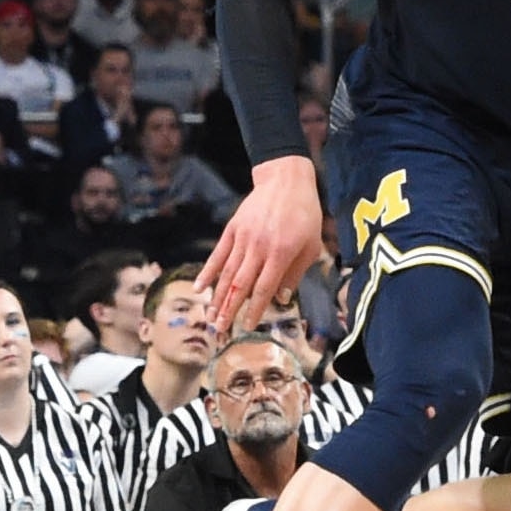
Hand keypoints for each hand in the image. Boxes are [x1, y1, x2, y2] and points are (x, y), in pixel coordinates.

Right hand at [203, 157, 328, 332]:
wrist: (286, 180)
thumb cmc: (304, 214)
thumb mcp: (311, 245)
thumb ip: (295, 273)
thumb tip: (282, 299)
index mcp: (281, 253)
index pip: (264, 288)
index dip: (255, 310)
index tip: (248, 326)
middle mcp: (259, 247)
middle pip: (241, 285)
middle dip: (230, 310)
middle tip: (220, 331)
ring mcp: (243, 237)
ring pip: (227, 273)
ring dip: (217, 297)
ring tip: (210, 317)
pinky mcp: (233, 228)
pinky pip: (218, 254)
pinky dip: (208, 271)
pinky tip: (199, 288)